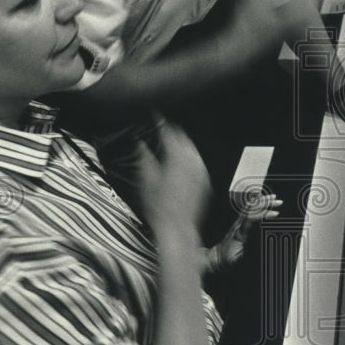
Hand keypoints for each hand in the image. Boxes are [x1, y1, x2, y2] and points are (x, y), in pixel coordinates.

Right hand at [136, 120, 211, 241]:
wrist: (177, 227)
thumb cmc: (159, 207)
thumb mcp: (145, 180)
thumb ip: (144, 158)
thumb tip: (140, 144)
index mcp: (176, 157)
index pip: (169, 132)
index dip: (162, 123)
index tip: (156, 116)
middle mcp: (192, 161)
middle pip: (183, 138)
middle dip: (173, 132)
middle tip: (163, 129)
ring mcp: (200, 171)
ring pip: (192, 149)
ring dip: (182, 144)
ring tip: (171, 143)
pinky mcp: (205, 180)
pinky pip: (197, 162)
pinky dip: (189, 157)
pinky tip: (181, 161)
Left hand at [203, 192, 281, 274]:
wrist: (215, 259)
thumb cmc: (226, 260)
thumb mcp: (238, 261)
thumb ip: (248, 255)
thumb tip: (262, 251)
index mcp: (240, 233)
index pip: (252, 219)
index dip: (264, 214)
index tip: (275, 214)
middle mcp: (239, 225)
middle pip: (252, 209)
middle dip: (266, 204)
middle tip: (278, 202)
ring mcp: (239, 224)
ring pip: (251, 208)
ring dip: (262, 202)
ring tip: (274, 198)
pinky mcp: (240, 225)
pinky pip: (249, 211)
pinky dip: (257, 204)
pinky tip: (262, 201)